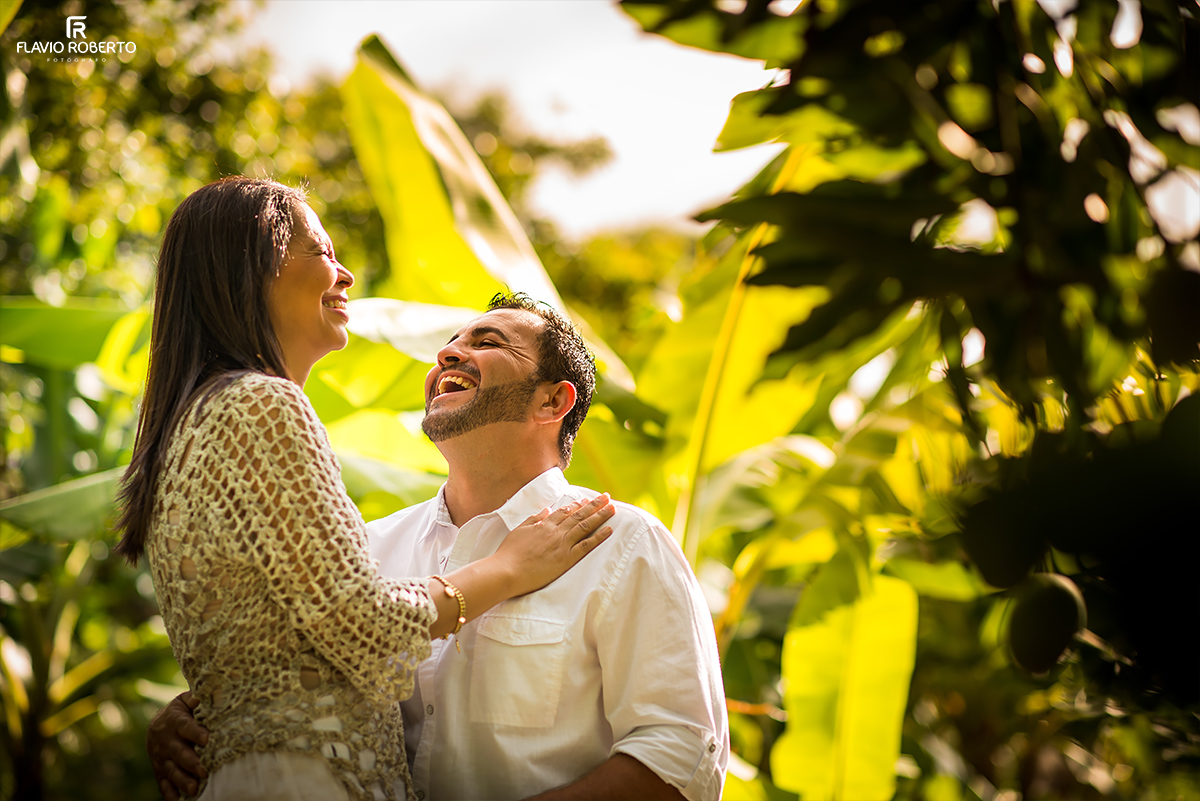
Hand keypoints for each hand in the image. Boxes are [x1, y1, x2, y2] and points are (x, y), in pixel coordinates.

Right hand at [147, 691, 208, 799]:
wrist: (157, 726)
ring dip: (182, 780)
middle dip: (191, 762)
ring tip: (194, 788)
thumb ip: (197, 697)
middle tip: (204, 770)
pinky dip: (170, 794)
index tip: (207, 739)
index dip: (195, 732)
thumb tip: (214, 691)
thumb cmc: (180, 712)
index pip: (185, 726)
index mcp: (175, 721)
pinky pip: (164, 784)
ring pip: (172, 770)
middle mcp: (167, 741)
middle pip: (179, 752)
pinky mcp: (160, 771)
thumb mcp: (185, 701)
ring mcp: (162, 758)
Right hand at [496, 494, 615, 595]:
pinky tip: (609, 530)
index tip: (587, 499)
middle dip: (594, 505)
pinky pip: (586, 545)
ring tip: (612, 507)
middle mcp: (555, 531)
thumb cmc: (509, 553)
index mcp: (544, 525)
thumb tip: (546, 509)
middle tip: (606, 497)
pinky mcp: (566, 559)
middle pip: (579, 515)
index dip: (578, 505)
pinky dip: (599, 536)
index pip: (565, 511)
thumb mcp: (519, 530)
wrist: (506, 571)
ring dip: (600, 515)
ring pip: (585, 526)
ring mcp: (562, 544)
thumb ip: (534, 519)